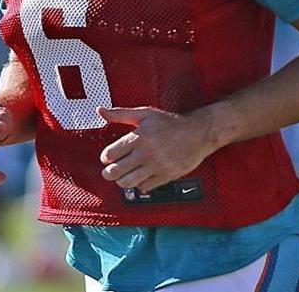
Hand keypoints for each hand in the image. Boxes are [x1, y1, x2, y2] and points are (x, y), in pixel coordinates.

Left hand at [97, 106, 213, 192]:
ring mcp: (156, 165)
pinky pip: (145, 187)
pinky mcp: (166, 175)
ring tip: (124, 175)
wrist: (198, 132)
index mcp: (138, 137)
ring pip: (128, 182)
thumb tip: (100, 110)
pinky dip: (140, 184)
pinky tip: (142, 177)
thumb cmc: (171, 123)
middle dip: (109, 172)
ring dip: (122, 181)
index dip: (106, 157)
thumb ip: (120, 114)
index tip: (109, 157)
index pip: (109, 155)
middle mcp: (146, 153)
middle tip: (111, 170)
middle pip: (115, 172)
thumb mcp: (145, 114)